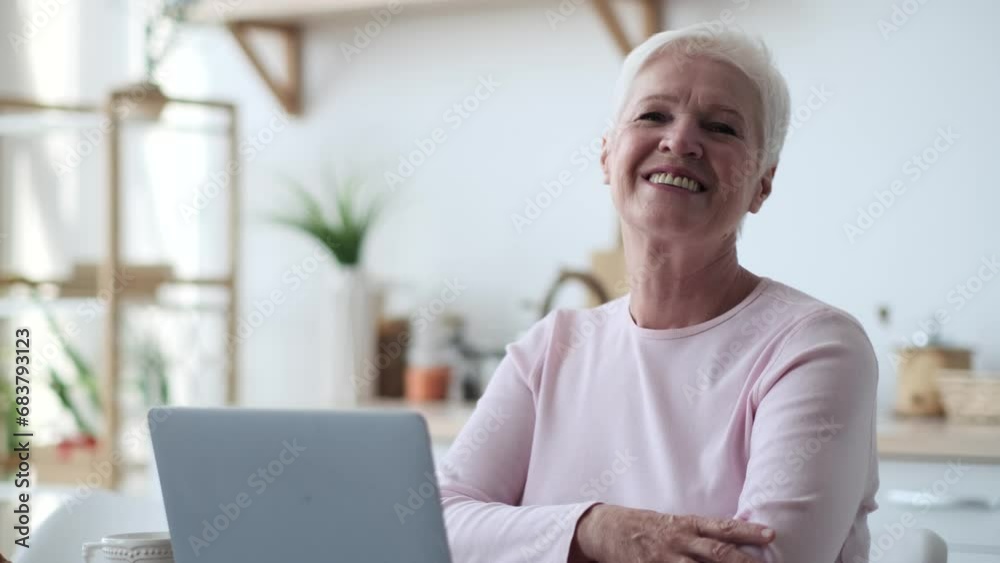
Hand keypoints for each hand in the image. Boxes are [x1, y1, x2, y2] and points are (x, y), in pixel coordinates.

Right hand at [573, 504, 774, 562]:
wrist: (605, 528)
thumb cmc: (644, 526)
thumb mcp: (672, 523)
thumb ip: (699, 532)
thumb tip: (732, 539)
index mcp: (686, 524)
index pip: (723, 527)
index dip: (747, 531)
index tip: (771, 535)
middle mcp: (679, 540)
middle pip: (718, 552)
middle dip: (744, 562)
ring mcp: (666, 558)